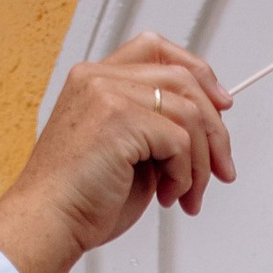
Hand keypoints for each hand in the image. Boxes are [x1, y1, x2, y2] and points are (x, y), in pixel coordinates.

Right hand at [0, 30, 235, 272]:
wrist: (49, 222)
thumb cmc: (81, 200)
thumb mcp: (128, 154)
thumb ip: (157, 130)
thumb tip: (204, 133)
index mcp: (96, 79)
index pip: (157, 51)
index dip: (198, 73)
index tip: (222, 106)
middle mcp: (98, 77)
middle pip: (183, 78)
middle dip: (214, 130)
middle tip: (222, 170)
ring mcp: (106, 92)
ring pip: (188, 112)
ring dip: (200, 163)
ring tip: (187, 194)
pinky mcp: (117, 117)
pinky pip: (178, 141)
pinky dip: (185, 175)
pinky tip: (168, 196)